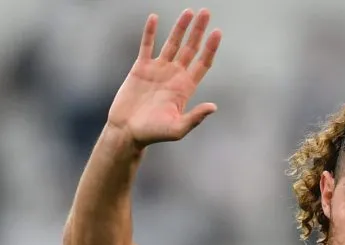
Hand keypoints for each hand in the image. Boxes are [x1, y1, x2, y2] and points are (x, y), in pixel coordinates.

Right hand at [107, 8, 221, 146]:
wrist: (127, 131)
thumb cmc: (153, 134)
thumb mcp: (177, 128)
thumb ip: (195, 118)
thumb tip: (213, 107)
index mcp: (185, 87)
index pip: (202, 63)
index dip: (210, 48)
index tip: (217, 32)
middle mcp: (174, 75)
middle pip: (190, 48)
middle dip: (198, 31)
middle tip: (206, 12)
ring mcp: (158, 70)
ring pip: (172, 43)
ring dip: (180, 27)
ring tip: (189, 12)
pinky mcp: (140, 68)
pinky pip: (146, 45)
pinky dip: (150, 32)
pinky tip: (155, 18)